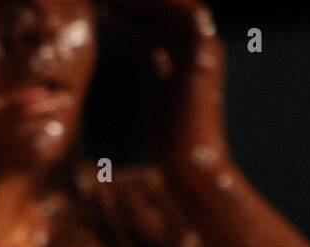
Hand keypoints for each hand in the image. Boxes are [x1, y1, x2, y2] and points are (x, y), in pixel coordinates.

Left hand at [102, 0, 228, 175]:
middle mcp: (202, 48)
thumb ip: (149, 64)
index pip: (159, 20)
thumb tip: (137, 40)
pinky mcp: (205, 54)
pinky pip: (183, 14)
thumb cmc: (169, 144)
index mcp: (191, 56)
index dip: (132, 8)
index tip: (102, 3)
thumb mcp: (154, 94)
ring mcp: (206, 49)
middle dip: (135, 1)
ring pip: (175, 5)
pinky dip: (155, 5)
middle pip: (167, 7)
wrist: (189, 167)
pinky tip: (122, 4)